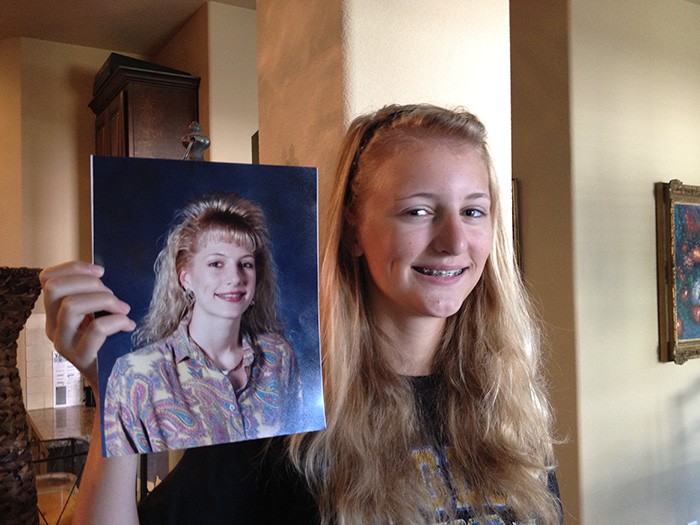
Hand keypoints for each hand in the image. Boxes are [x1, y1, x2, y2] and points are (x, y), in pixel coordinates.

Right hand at [40, 261, 135, 389]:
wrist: (112, 379)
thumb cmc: (110, 341)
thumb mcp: (98, 313)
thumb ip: (94, 295)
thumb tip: (102, 273)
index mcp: (55, 312)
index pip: (47, 279)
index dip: (73, 268)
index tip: (100, 270)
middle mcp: (54, 326)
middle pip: (55, 288)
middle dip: (89, 283)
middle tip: (113, 295)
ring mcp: (64, 343)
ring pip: (71, 305)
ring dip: (103, 300)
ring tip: (123, 309)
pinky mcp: (80, 357)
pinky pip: (95, 329)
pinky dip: (116, 321)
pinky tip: (128, 325)